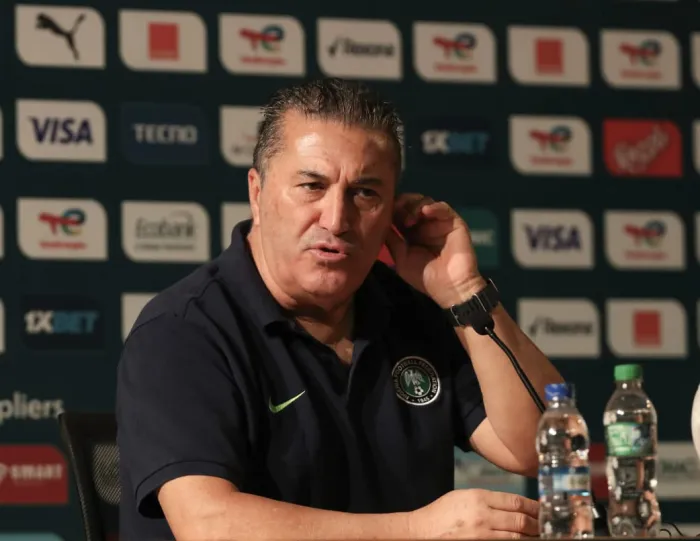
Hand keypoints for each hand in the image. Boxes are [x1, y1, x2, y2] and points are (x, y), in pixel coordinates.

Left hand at [384, 193, 484, 307]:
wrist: (449, 288)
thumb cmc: (424, 277)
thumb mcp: (401, 259)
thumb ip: (392, 241)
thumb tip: (380, 225)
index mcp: (411, 233)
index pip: (400, 213)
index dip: (392, 209)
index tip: (384, 211)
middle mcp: (424, 225)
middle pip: (411, 203)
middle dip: (402, 204)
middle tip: (396, 211)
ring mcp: (438, 222)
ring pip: (425, 201)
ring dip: (415, 206)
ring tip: (409, 219)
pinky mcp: (454, 222)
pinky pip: (443, 208)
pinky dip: (433, 207)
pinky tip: (425, 212)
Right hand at [408, 489, 539, 538]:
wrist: (423, 531)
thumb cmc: (442, 512)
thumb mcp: (464, 496)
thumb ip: (486, 499)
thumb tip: (512, 506)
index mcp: (479, 498)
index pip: (514, 502)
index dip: (533, 506)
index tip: (543, 509)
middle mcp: (483, 516)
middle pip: (520, 520)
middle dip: (537, 524)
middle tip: (548, 525)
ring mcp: (482, 535)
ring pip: (516, 536)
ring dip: (531, 536)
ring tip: (541, 535)